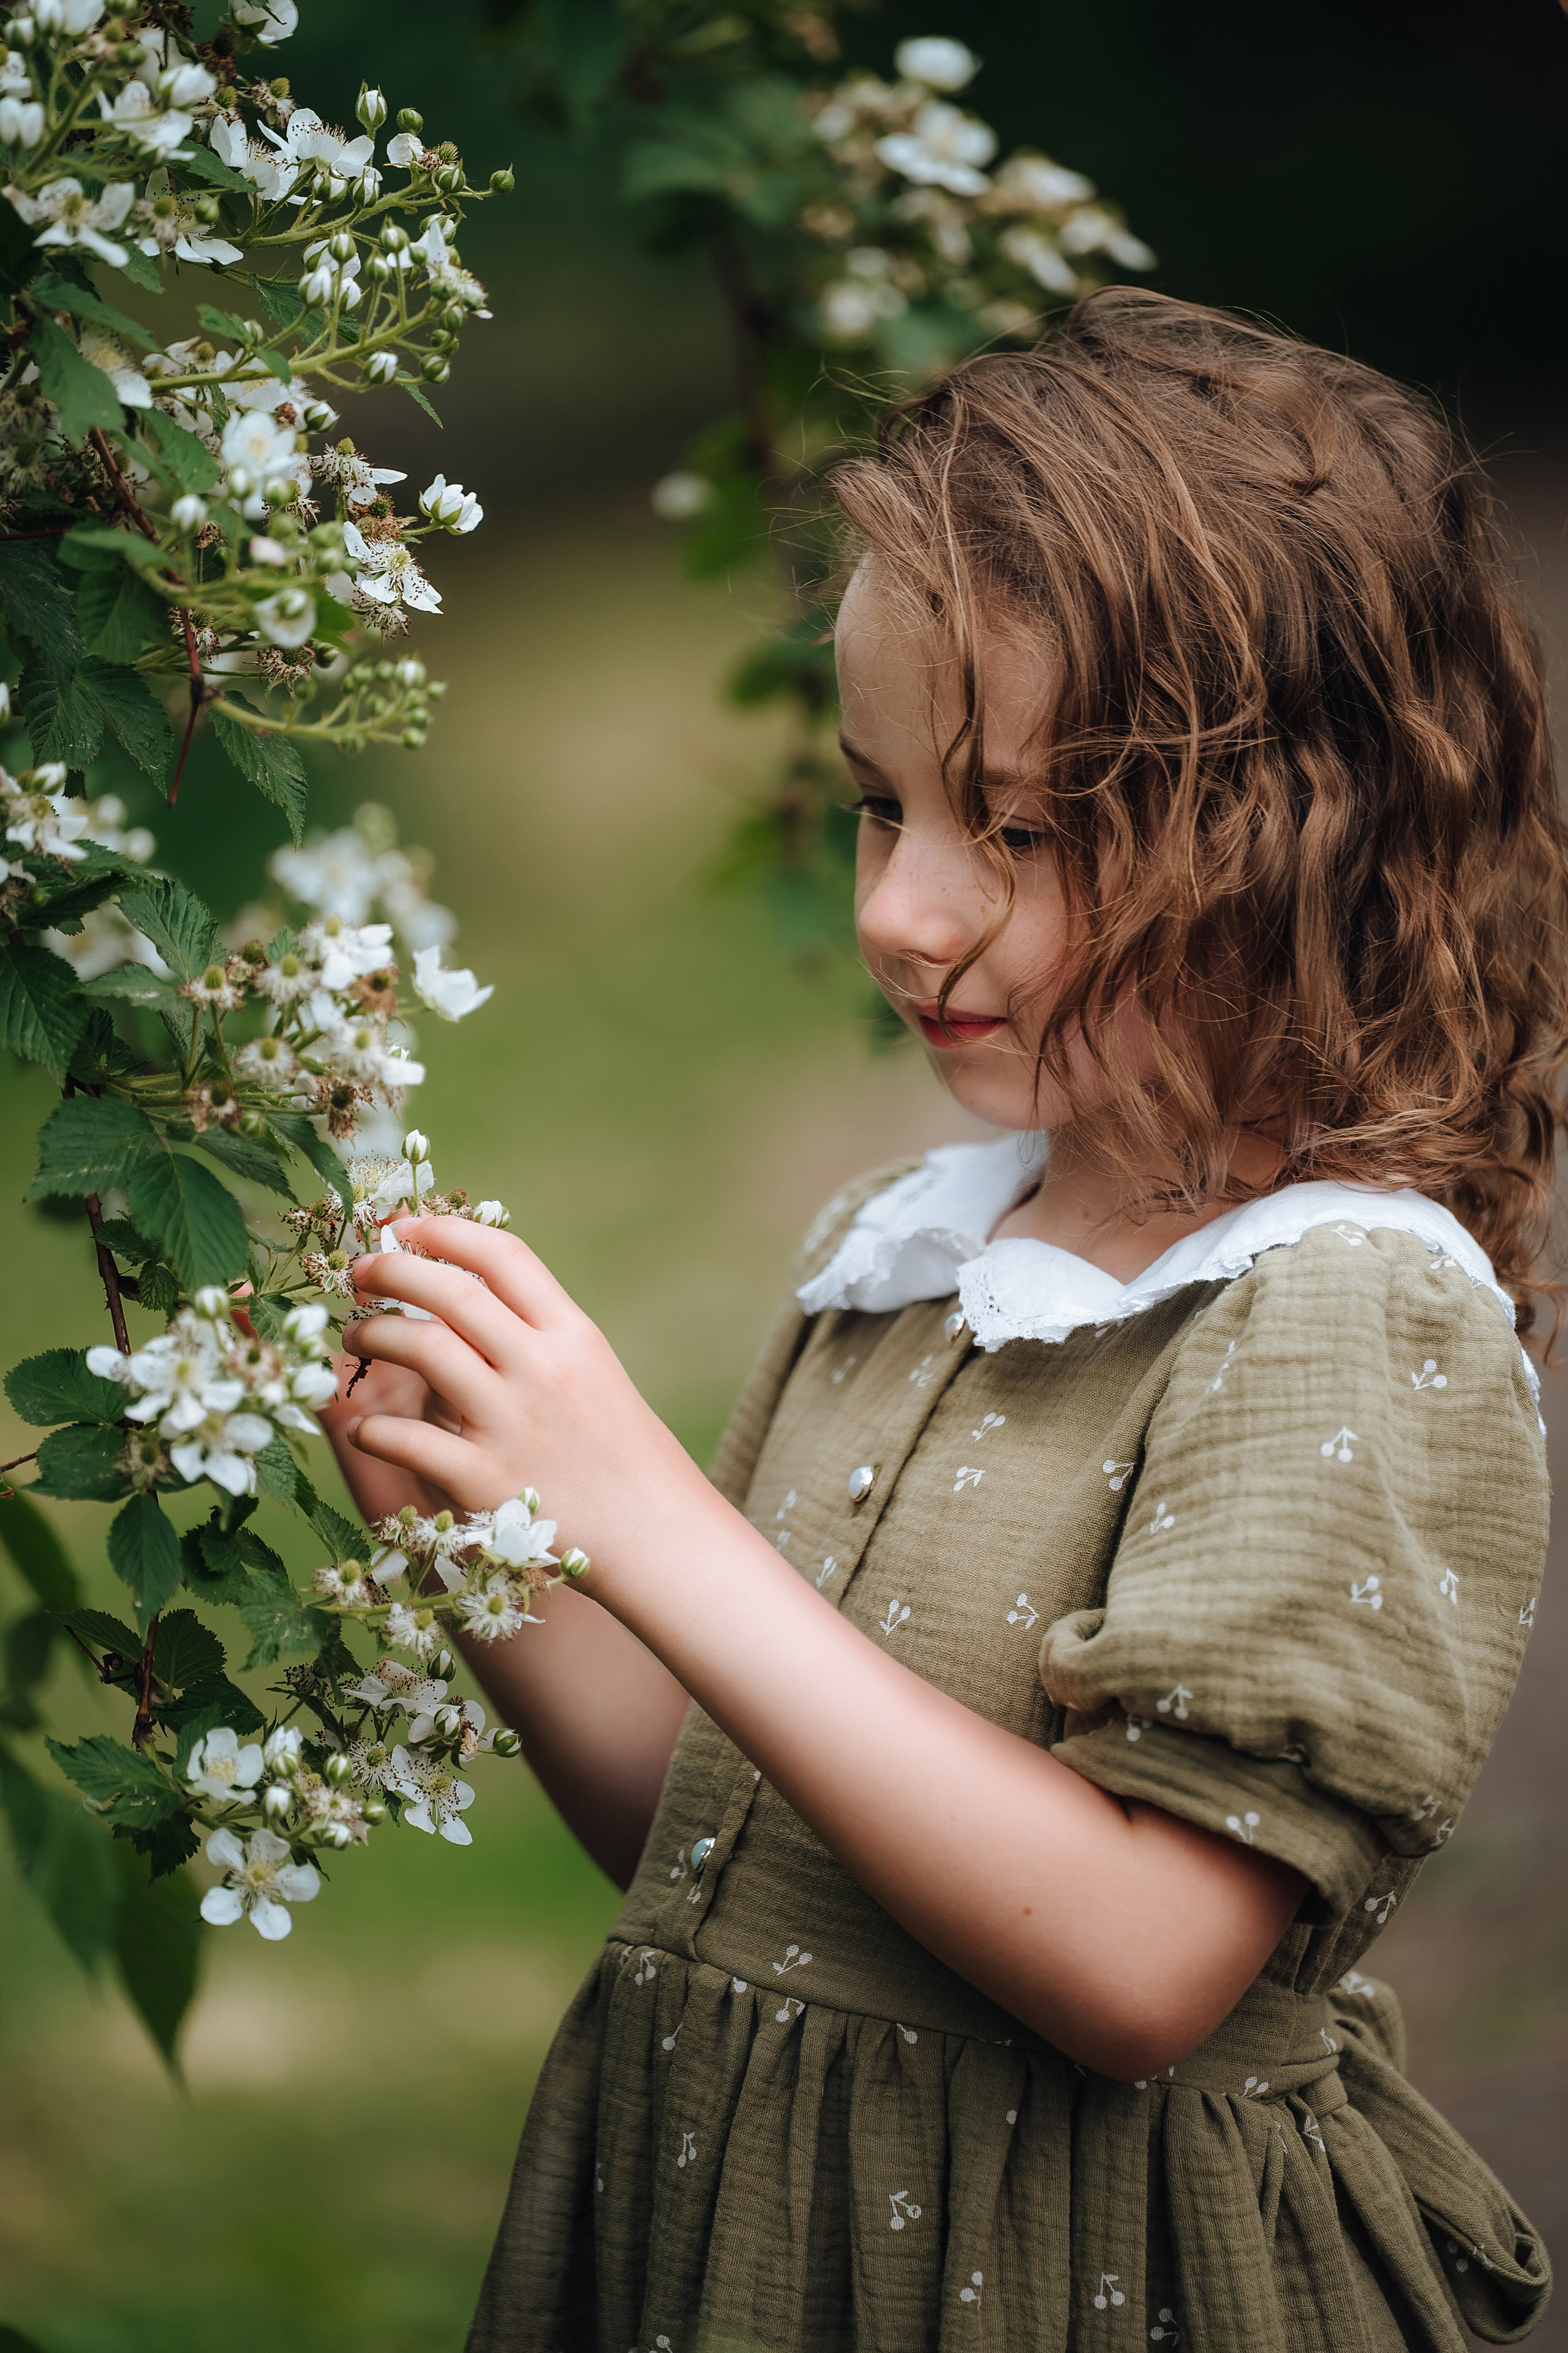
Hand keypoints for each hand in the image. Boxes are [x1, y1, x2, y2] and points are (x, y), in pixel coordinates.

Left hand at [341, 1218, 708, 1564]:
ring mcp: (513, 1423)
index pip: (502, 1256)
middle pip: (453, 1293)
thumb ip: (539, 1332)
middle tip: (361, 1270)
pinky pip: (407, 1440)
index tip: (404, 1226)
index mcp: (572, 1335)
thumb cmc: (621, 1451)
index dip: (444, 1231)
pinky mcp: (486, 1480)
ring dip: (375, 1334)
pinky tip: (365, 1428)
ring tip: (356, 1337)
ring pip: (424, 1350)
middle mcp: (543, 1368)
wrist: (656, 1534)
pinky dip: (374, 1429)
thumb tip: (467, 1291)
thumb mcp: (593, 1372)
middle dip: (393, 1270)